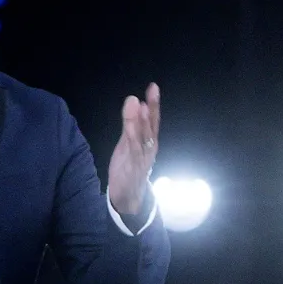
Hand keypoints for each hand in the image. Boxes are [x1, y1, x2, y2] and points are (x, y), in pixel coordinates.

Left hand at [107, 82, 160, 214]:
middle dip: (152, 108)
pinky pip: (134, 152)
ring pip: (144, 138)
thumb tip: (135, 101)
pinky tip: (130, 129)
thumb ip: (131, 124)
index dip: (154, 104)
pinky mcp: (134, 168)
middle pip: (152, 126)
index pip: (153, 119)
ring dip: (143, 122)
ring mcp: (143, 158)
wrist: (128, 196)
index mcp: (150, 141)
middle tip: (152, 90)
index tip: (153, 87)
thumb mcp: (129, 142)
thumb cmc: (129, 165)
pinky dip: (134, 140)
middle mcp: (150, 148)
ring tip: (141, 106)